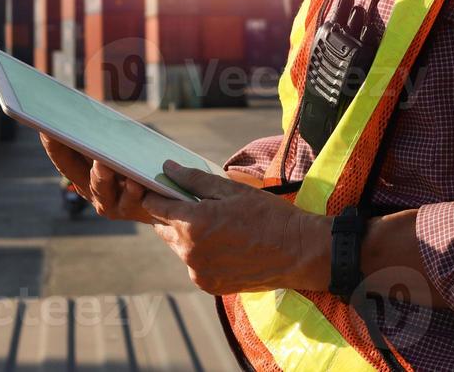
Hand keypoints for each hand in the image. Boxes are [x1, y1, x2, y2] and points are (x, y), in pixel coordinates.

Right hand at [38, 133, 154, 222]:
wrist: (164, 201)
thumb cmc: (138, 165)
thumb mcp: (121, 147)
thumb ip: (107, 132)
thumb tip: (93, 107)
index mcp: (81, 169)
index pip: (61, 152)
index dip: (50, 139)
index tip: (42, 123)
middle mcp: (88, 187)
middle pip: (69, 167)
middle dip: (61, 149)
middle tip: (54, 131)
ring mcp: (107, 201)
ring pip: (99, 186)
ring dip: (99, 173)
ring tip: (102, 162)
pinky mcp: (129, 210)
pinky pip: (129, 199)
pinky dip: (132, 190)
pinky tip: (136, 181)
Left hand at [141, 160, 330, 294]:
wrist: (298, 253)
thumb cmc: (268, 215)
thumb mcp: (231, 190)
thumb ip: (194, 180)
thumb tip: (168, 167)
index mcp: (193, 225)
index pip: (155, 207)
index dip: (154, 194)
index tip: (158, 187)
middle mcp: (190, 252)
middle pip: (163, 229)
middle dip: (171, 214)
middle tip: (191, 202)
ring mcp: (199, 272)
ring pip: (178, 247)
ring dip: (186, 234)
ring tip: (212, 222)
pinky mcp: (209, 285)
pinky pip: (194, 264)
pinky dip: (200, 252)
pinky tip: (223, 242)